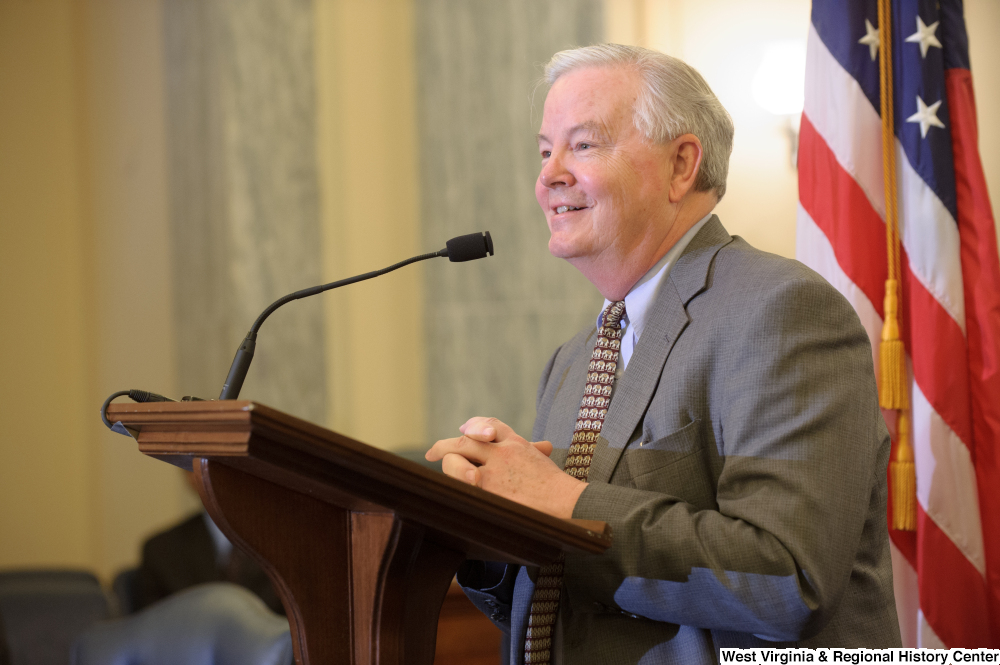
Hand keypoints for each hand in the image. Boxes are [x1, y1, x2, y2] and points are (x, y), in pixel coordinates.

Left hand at [425, 417, 587, 518]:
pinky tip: (452, 490)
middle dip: (445, 447)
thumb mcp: (541, 459)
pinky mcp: (489, 492)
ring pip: (457, 460)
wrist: (568, 503)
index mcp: (515, 443)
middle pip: (464, 441)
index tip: (461, 432)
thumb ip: (532, 451)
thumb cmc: (557, 487)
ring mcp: (494, 472)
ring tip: (449, 473)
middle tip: (433, 453)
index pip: (488, 424)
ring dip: (449, 467)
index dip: (472, 426)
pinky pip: (462, 485)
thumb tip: (542, 447)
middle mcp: (502, 452)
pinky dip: (455, 486)